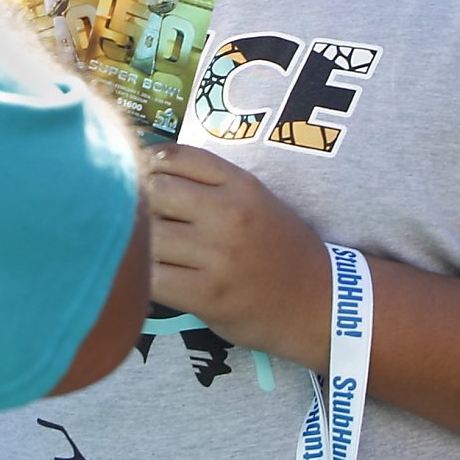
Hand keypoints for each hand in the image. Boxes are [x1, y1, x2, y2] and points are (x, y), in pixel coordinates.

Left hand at [147, 143, 331, 366]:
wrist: (320, 303)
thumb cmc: (280, 248)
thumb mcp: (255, 200)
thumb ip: (209, 183)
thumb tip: (145, 168)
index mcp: (241, 184)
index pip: (175, 156)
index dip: (147, 164)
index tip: (139, 178)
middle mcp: (230, 213)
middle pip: (154, 191)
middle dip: (138, 203)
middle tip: (139, 218)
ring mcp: (218, 255)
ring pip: (149, 234)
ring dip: (139, 241)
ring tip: (146, 249)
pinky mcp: (208, 295)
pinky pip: (153, 277)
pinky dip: (143, 276)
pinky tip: (150, 276)